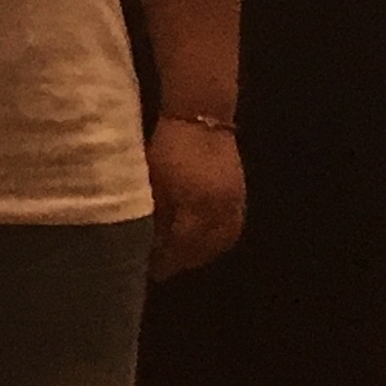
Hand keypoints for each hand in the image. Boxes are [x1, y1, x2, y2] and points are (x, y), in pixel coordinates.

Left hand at [147, 115, 245, 278]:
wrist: (202, 116)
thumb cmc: (168, 143)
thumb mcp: (152, 176)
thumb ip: (152, 209)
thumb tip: (145, 237)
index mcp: (194, 204)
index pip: (179, 245)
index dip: (163, 260)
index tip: (147, 269)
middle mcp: (217, 209)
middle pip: (201, 249)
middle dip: (181, 262)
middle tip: (162, 268)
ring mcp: (233, 204)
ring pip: (219, 243)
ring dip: (200, 255)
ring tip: (181, 259)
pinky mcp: (240, 197)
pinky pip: (231, 231)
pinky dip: (217, 243)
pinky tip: (203, 245)